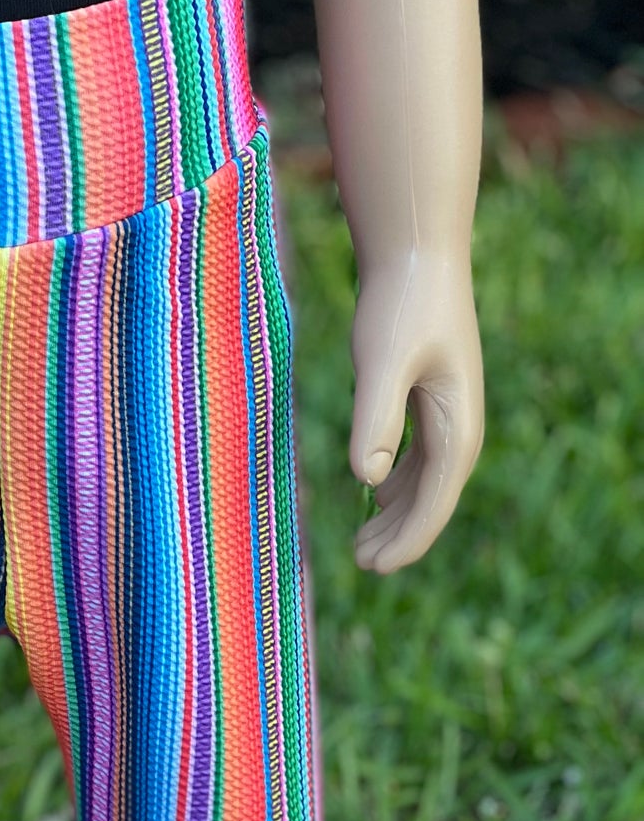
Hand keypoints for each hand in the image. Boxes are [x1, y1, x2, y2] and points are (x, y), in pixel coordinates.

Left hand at [348, 251, 484, 573]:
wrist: (417, 252)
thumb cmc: (400, 304)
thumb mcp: (382, 361)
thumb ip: (376, 418)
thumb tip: (366, 480)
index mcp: (457, 427)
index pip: (435, 502)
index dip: (407, 540)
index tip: (375, 568)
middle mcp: (460, 426)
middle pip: (432, 500)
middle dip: (399, 537)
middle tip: (361, 564)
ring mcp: (448, 413)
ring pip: (425, 482)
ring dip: (396, 515)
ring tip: (362, 543)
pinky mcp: (430, 399)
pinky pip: (419, 458)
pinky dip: (397, 483)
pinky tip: (375, 493)